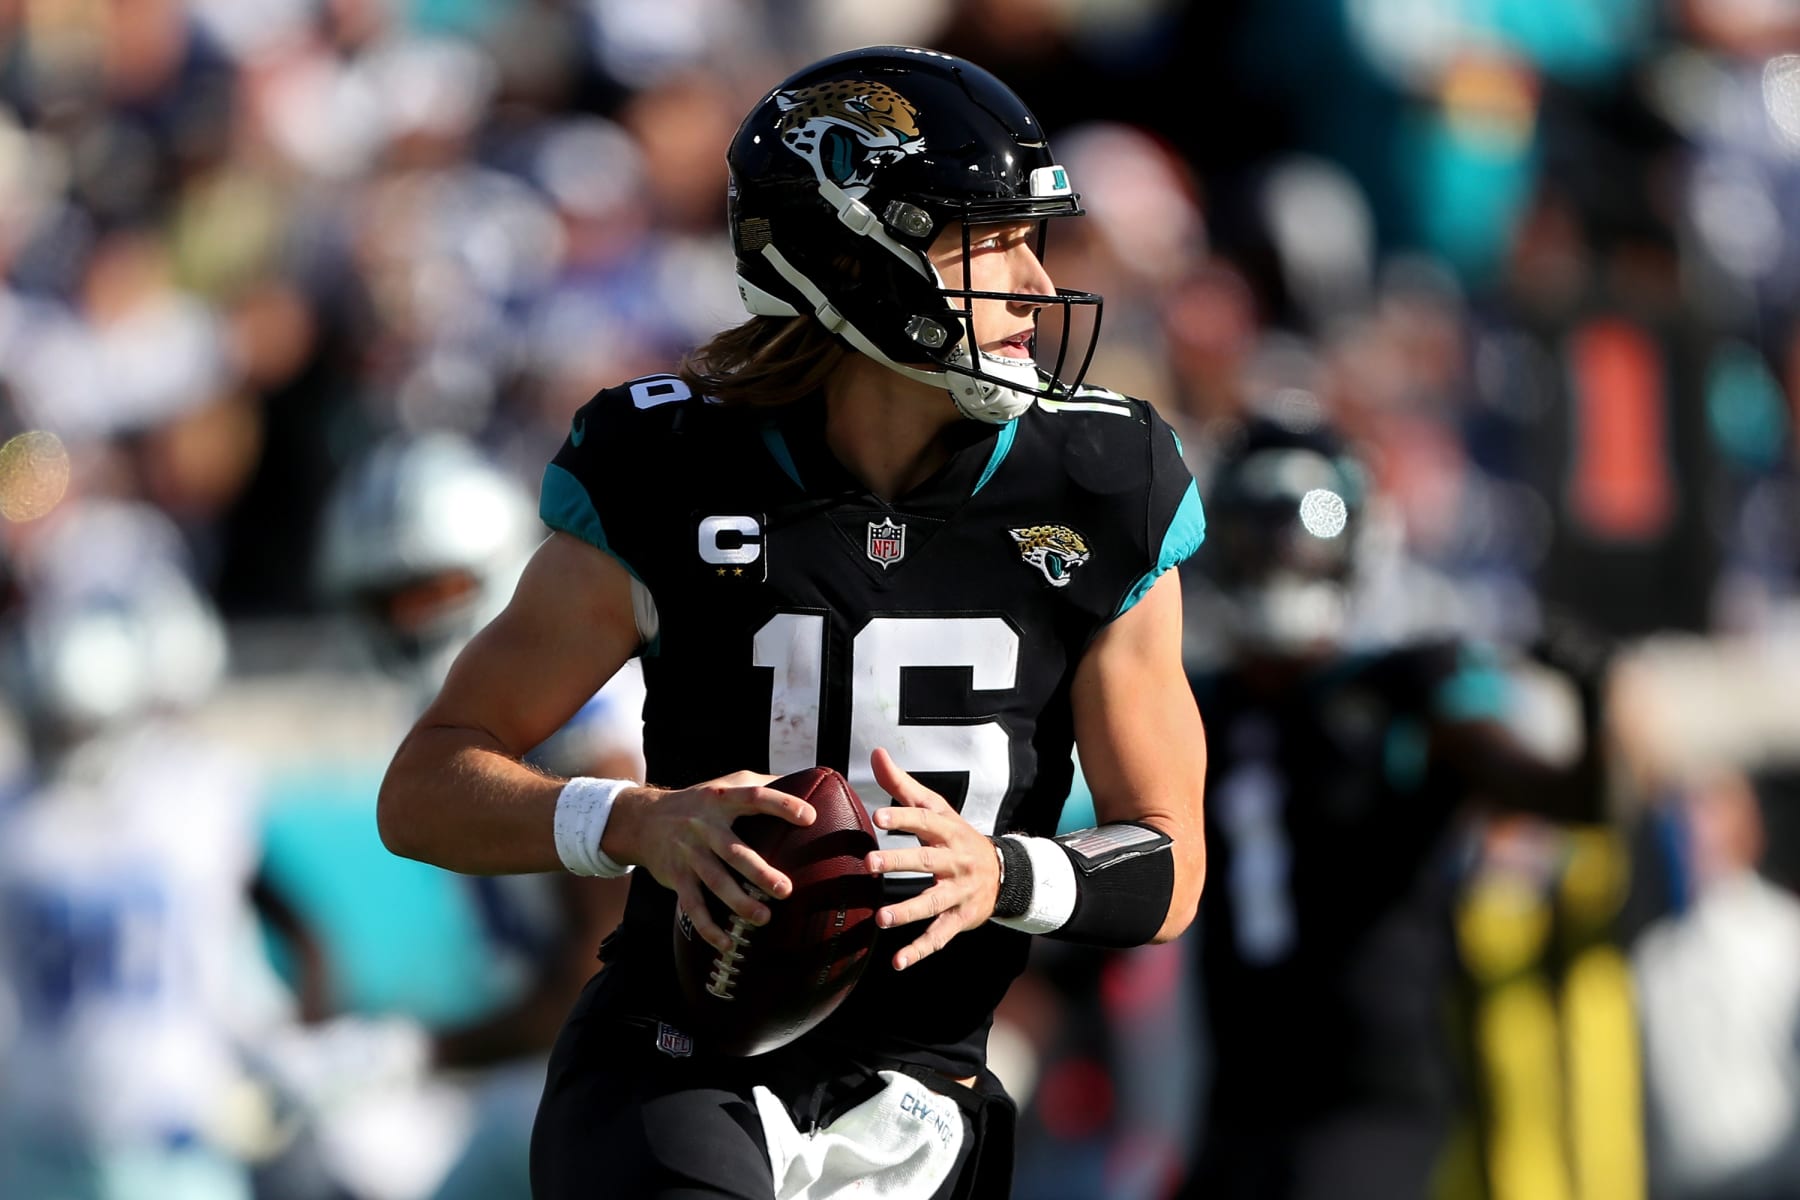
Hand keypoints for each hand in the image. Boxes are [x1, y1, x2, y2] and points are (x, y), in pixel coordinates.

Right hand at [608, 771, 814, 954]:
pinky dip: (709, 927)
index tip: (810, 818)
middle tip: (785, 889)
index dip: (781, 805)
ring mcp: (689, 853)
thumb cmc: (699, 802)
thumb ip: (761, 785)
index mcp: (721, 800)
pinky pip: (693, 905)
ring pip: (715, 881)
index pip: (754, 798)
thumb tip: (808, 782)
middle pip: (733, 851)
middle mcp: (704, 826)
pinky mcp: (677, 877)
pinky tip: (727, 943)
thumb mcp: (725, 785)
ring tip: (764, 918)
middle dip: (759, 872)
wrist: (642, 820)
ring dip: (739, 902)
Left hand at [863, 747, 1002, 970]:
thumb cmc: (957, 837)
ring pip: (933, 903)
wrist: (1004, 874)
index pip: (925, 821)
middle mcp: (955, 861)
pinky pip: (938, 937)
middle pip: (927, 862)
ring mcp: (958, 892)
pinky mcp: (959, 919)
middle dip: (898, 863)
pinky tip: (897, 963)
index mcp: (948, 831)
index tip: (877, 817)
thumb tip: (876, 752)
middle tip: (868, 864)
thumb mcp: (936, 809)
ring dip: (907, 912)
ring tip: (880, 919)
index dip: (903, 818)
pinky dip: (919, 951)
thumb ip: (903, 786)